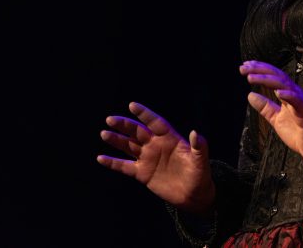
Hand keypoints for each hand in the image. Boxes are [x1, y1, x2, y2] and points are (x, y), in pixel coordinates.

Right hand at [97, 102, 215, 213]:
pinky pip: (125, 166)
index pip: (155, 122)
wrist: (194, 196)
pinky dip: (113, 162)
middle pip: (137, 132)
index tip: (132, 105)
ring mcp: (147, 158)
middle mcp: (156, 145)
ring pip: (128, 146)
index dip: (144, 114)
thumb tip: (196, 132)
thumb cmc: (200, 175)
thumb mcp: (201, 161)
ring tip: (104, 133)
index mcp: (169, 138)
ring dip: (116, 140)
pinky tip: (101, 158)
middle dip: (124, 125)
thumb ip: (199, 146)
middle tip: (110, 119)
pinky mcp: (142, 173)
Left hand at [240, 60, 302, 169]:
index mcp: (287, 94)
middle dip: (259, 70)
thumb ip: (265, 107)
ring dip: (267, 79)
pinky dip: (288, 95)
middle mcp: (294, 94)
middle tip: (243, 67)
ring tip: (252, 78)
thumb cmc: (299, 132)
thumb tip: (250, 95)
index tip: (244, 65)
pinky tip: (277, 93)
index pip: (272, 76)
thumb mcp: (276, 118)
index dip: (259, 69)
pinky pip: (297, 101)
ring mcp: (300, 102)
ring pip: (284, 85)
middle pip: (276, 76)